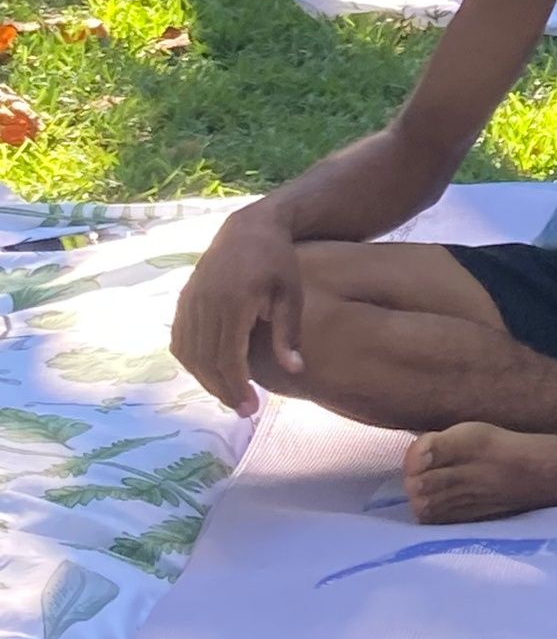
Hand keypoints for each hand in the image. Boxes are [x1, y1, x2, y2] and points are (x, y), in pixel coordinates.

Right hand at [169, 203, 304, 413]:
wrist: (248, 228)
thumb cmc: (277, 262)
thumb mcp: (291, 294)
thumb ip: (288, 333)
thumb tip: (295, 370)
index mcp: (234, 301)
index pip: (229, 357)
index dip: (237, 386)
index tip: (251, 408)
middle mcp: (205, 303)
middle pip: (207, 360)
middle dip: (223, 390)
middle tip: (242, 409)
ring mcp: (189, 301)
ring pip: (190, 354)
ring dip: (206, 380)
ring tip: (229, 394)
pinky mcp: (183, 301)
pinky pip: (180, 340)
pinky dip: (192, 362)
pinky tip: (209, 372)